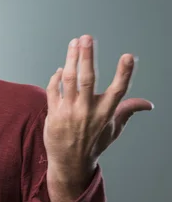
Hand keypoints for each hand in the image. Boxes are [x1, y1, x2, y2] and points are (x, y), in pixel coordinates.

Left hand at [43, 35, 153, 198]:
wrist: (69, 163)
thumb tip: (149, 104)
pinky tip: (60, 69)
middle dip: (87, 56)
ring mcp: (69, 112)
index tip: (129, 56)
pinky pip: (53, 90)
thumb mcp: (114, 129)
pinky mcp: (53, 114)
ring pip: (68, 80)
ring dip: (70, 59)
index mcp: (106, 114)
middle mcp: (87, 112)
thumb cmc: (93, 143)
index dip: (124, 73)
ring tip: (74, 43)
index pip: (118, 91)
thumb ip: (128, 111)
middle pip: (88, 79)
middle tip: (87, 38)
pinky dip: (56, 77)